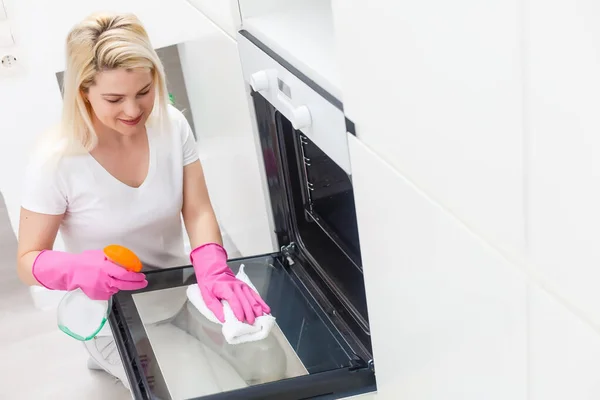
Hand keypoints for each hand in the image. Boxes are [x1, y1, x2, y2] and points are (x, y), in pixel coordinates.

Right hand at [33, 249, 147, 299]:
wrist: (70, 271)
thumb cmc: (85, 261)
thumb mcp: (101, 255)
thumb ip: (113, 259)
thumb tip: (127, 261)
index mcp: (106, 268)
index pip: (125, 274)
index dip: (135, 277)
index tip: (142, 276)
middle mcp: (105, 279)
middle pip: (125, 284)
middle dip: (136, 284)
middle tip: (143, 282)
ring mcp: (101, 288)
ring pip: (117, 288)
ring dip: (121, 284)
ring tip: (118, 279)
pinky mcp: (97, 295)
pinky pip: (108, 293)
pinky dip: (110, 288)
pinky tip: (106, 283)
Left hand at [190, 243, 269, 323]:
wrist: (213, 270)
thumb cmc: (209, 284)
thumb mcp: (207, 296)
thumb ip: (215, 308)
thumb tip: (223, 319)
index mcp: (225, 288)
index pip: (234, 300)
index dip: (238, 310)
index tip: (241, 319)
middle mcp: (236, 286)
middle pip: (245, 300)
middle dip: (249, 312)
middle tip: (252, 323)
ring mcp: (242, 286)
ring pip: (252, 298)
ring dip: (257, 308)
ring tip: (261, 318)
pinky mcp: (246, 287)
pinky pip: (255, 295)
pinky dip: (261, 302)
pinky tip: (266, 309)